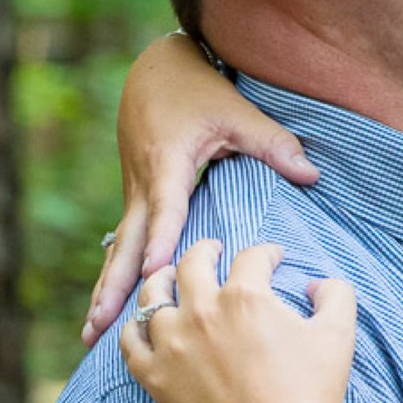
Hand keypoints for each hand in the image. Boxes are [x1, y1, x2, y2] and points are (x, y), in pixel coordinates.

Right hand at [85, 32, 319, 342]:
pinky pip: (125, 243)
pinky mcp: (136, 198)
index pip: (167, 209)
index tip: (157, 273)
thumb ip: (272, 143)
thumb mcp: (237, 111)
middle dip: (114, 288)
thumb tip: (311, 174)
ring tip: (91, 334)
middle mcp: (143, 185)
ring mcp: (135, 194)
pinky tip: (106, 308)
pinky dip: (114, 275)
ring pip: (120, 250)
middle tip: (99, 328)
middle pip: (128, 245)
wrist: (155, 69)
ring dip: (106, 290)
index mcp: (167, 163)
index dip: (164, 240)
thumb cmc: (199, 89)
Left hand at [122, 241, 357, 402]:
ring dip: (162, 280)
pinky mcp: (156, 378)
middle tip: (213, 251)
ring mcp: (173, 345)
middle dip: (206, 250)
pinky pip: (130, 341)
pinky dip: (134, 327)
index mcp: (246, 296)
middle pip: (192, 263)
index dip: (266, 252)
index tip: (272, 258)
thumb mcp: (339, 335)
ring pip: (153, 296)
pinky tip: (144, 325)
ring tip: (169, 279)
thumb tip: (317, 282)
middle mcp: (203, 311)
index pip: (252, 256)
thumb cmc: (312, 395)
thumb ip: (336, 293)